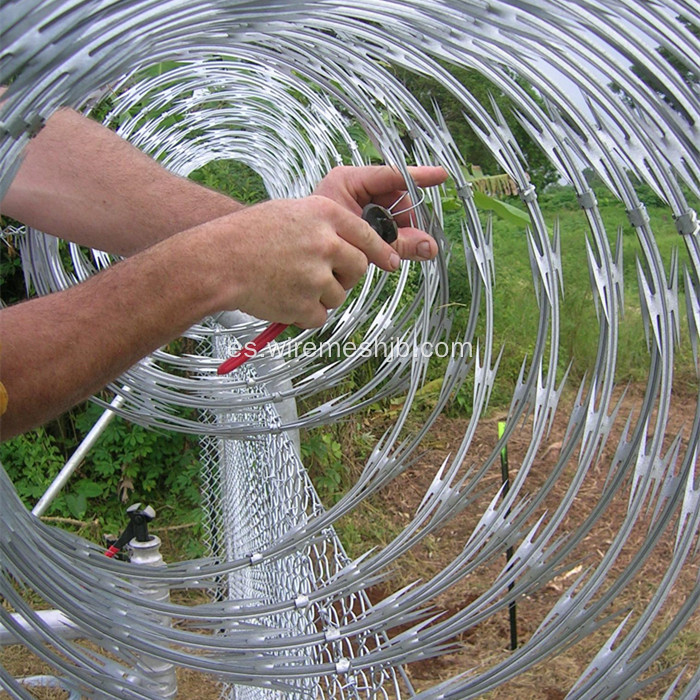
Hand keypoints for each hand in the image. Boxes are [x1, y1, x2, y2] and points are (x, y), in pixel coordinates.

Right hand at [195, 196, 399, 327]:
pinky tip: (284, 300)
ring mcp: (316, 276)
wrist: (217, 261)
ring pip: (339, 295)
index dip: (381, 250)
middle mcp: (326, 244)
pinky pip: (320, 316)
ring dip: (321, 296)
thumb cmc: (247, 235)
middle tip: (321, 276)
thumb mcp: (290, 212)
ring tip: (290, 285)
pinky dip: (305, 314)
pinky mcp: (305, 304)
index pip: (367, 234)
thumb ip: (324, 226)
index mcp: (324, 215)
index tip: (391, 261)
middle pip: (358, 268)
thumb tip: (352, 245)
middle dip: (346, 276)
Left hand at [313, 165, 447, 260]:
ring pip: (393, 213)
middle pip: (396, 198)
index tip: (440, 176)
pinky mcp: (358, 217)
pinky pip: (385, 223)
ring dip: (397, 232)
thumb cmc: (318, 239)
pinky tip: (383, 248)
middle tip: (405, 241)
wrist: (293, 255)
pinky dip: (388, 236)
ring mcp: (357, 201)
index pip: (390, 175)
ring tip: (387, 248)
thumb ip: (398, 243)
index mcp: (348, 181)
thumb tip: (431, 248)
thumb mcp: (362, 239)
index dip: (418, 177)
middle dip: (404, 220)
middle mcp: (354, 187)